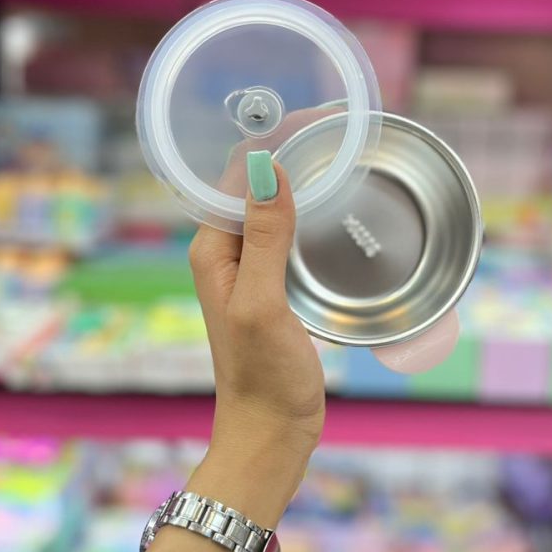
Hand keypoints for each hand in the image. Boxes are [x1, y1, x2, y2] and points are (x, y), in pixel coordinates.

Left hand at [188, 152, 324, 523]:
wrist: (272, 432)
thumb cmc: (263, 377)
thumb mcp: (263, 305)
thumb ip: (264, 239)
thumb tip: (267, 169)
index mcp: (212, 251)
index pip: (233, 175)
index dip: (270, 141)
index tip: (312, 120)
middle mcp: (226, 254)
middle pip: (253, 185)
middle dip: (289, 151)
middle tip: (336, 127)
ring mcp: (252, 271)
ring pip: (273, 207)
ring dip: (301, 179)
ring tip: (339, 152)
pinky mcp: (276, 287)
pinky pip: (289, 234)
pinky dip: (310, 212)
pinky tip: (335, 205)